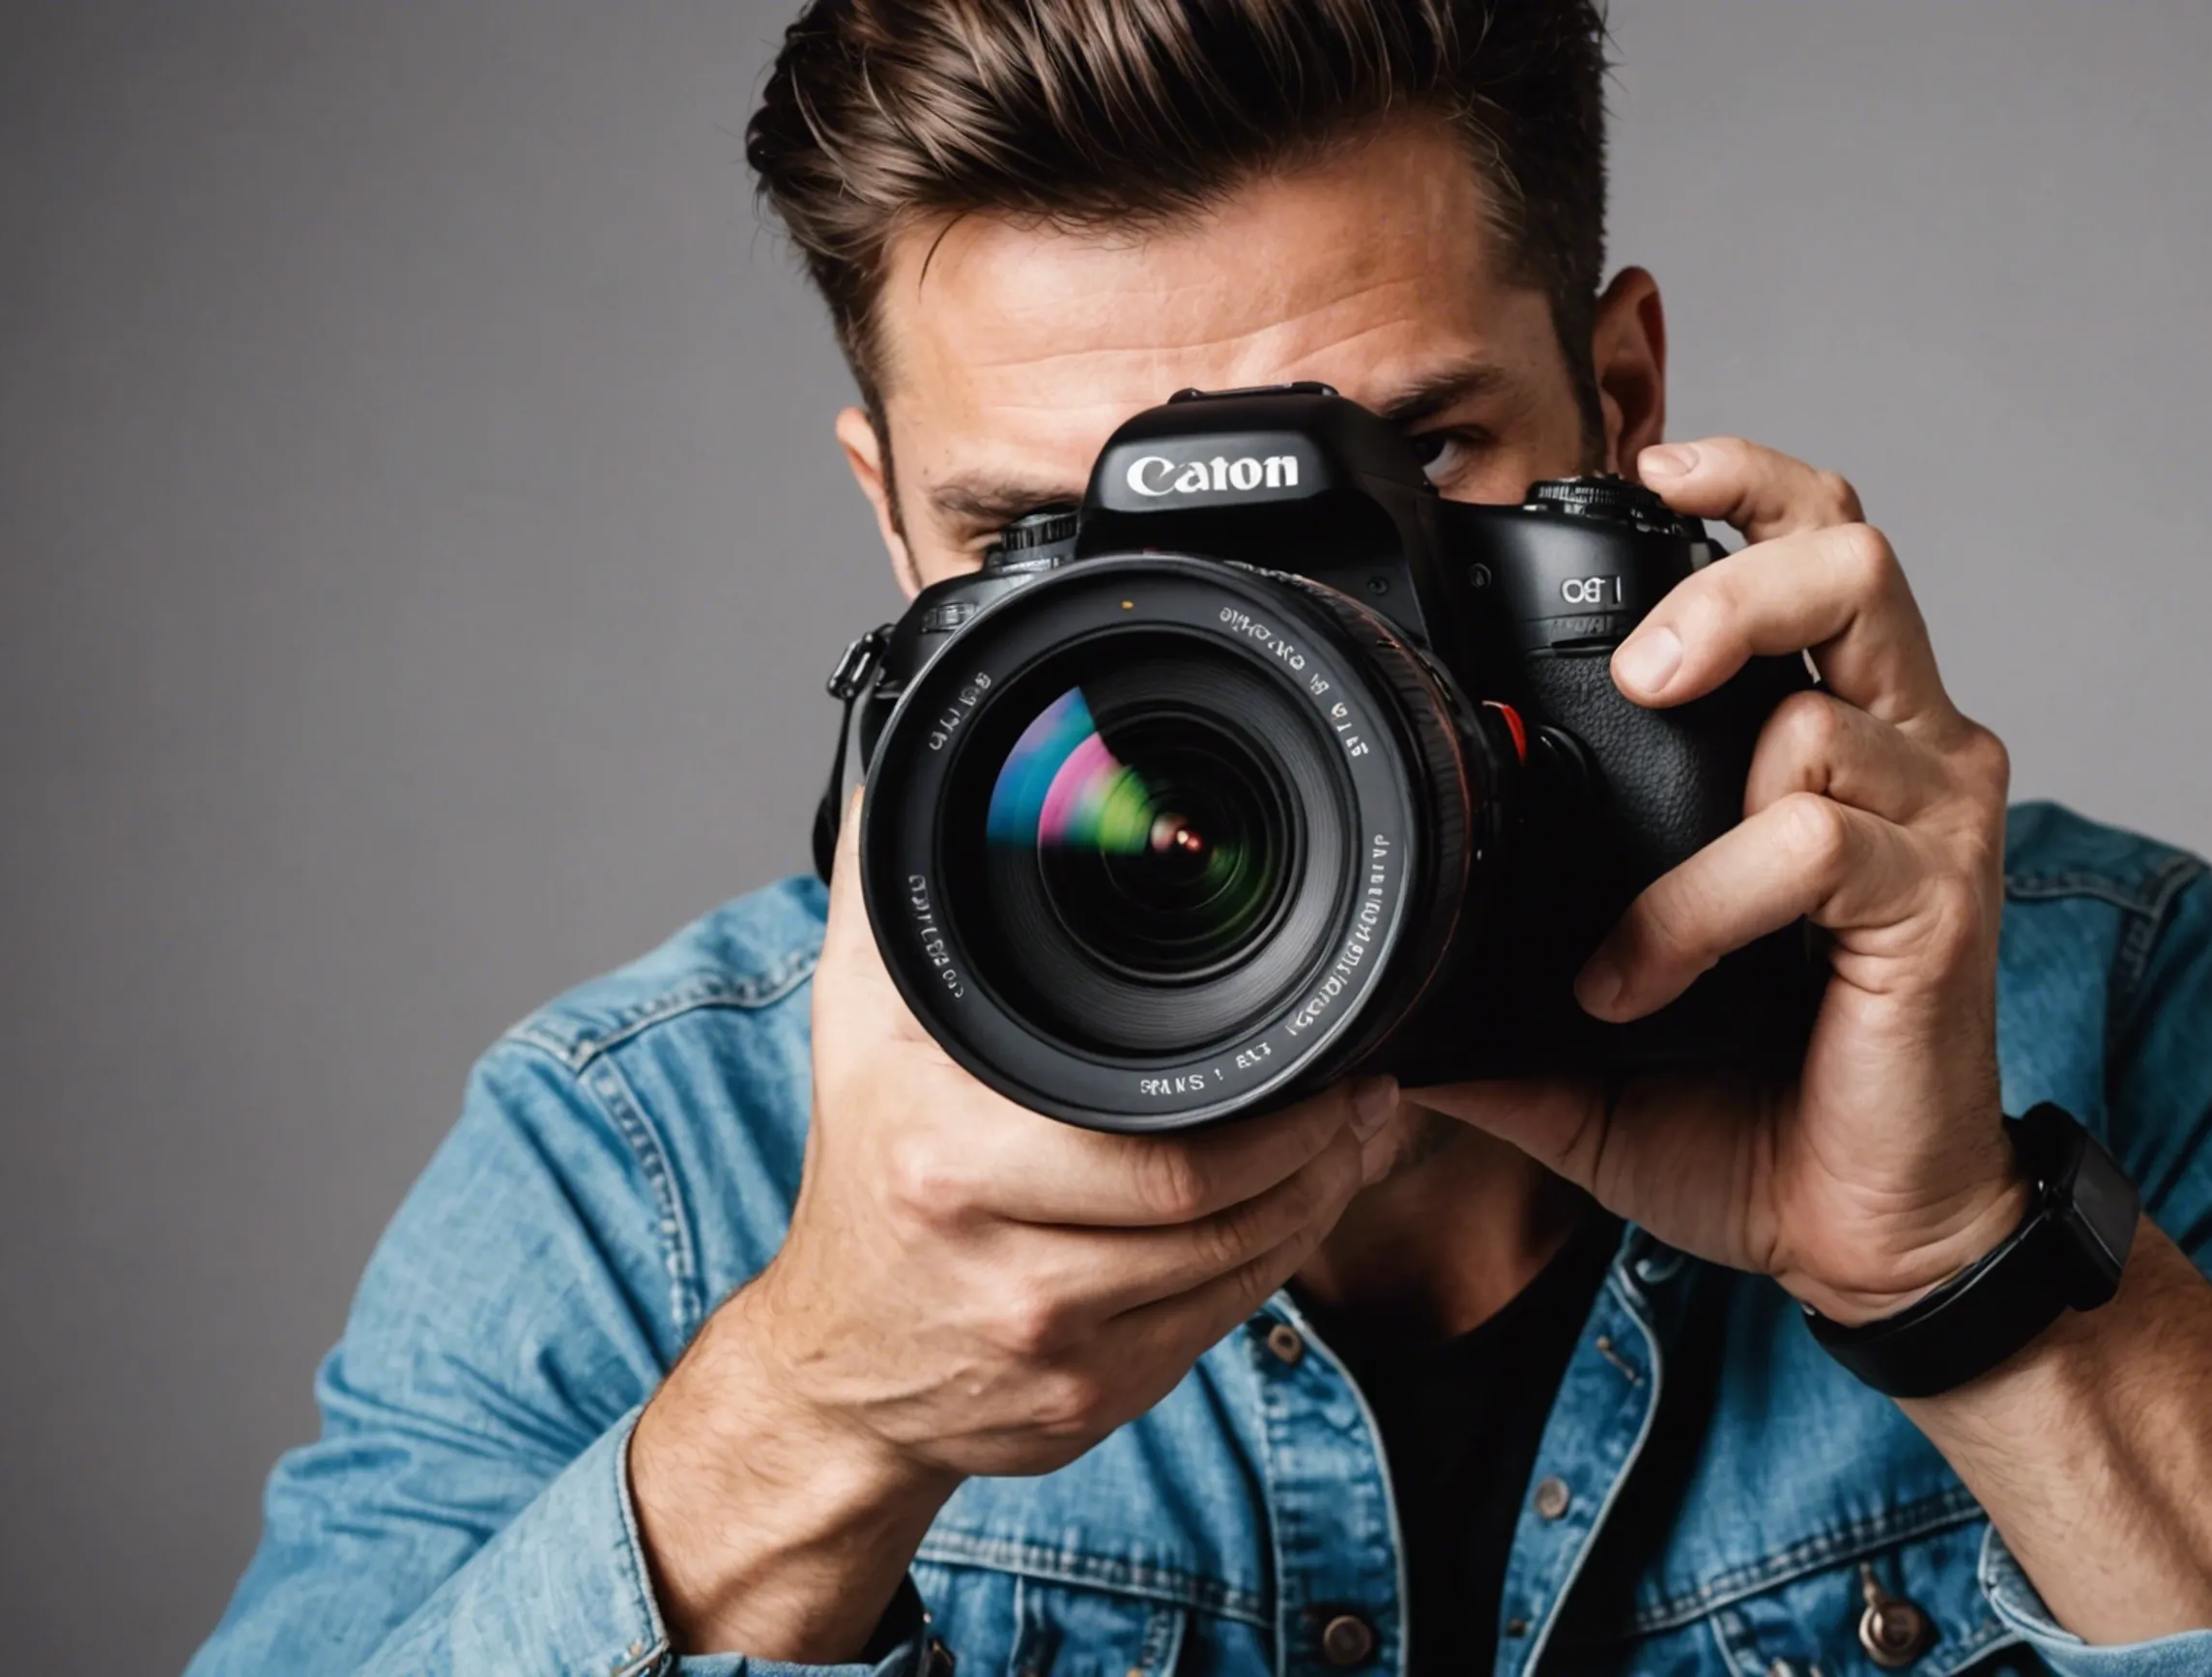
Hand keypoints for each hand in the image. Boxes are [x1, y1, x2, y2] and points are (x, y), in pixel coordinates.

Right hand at [629, 795, 1401, 1654]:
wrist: (840, 1364)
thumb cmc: (869, 1167)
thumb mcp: (865, 1016)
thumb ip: (898, 878)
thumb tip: (923, 733)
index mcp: (954, 1157)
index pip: (1163, 1144)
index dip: (1277, 1111)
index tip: (1335, 1055)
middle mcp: (1004, 1261)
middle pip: (1216, 1210)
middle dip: (1323, 1152)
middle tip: (1371, 1095)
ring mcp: (1054, 1345)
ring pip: (1238, 1273)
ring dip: (1320, 1204)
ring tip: (1357, 1141)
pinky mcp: (1095, 1405)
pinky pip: (1219, 1325)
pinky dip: (1276, 1264)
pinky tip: (1298, 1211)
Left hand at [1414, 438, 2020, 1324]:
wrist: (1862, 1235)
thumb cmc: (1755, 1108)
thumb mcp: (1595, 1026)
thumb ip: (1499, 977)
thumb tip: (1365, 970)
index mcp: (1835, 735)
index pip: (1814, 542)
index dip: (1741, 480)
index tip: (1643, 469)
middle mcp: (1903, 748)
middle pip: (1852, 555)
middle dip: (1732, 564)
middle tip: (1637, 662)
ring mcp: (1930, 820)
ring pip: (1830, 700)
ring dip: (1693, 782)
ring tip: (1618, 915)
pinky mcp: (1939, 902)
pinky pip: (1813, 844)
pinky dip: (1700, 906)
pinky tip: (1642, 983)